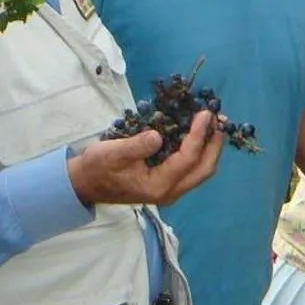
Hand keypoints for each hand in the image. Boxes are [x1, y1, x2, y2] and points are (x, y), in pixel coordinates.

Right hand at [66, 110, 222, 207]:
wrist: (86, 183)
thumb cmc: (98, 167)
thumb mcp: (113, 153)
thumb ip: (136, 146)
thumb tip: (158, 136)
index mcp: (159, 185)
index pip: (187, 159)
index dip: (199, 135)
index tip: (205, 113)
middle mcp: (170, 191)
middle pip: (204, 168)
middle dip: (215, 143)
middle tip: (219, 118)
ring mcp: (170, 188)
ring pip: (200, 169)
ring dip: (210, 146)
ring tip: (214, 123)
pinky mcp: (167, 181)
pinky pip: (191, 167)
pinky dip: (200, 149)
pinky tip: (198, 132)